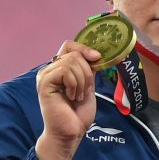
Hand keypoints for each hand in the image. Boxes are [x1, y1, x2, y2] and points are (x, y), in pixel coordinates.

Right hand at [35, 41, 100, 159]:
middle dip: (87, 72)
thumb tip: (96, 53)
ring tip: (78, 96)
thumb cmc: (79, 110)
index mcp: (60, 67)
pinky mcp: (44, 83)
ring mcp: (45, 75)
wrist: (71, 131)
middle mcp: (50, 69)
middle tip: (85, 90)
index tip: (97, 58)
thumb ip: (89, 68)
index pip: (70, 45)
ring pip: (71, 61)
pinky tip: (71, 97)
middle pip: (74, 54)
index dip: (84, 48)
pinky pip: (65, 71)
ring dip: (82, 81)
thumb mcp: (88, 84)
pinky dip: (74, 84)